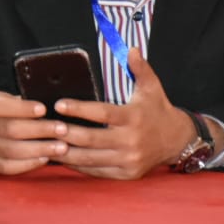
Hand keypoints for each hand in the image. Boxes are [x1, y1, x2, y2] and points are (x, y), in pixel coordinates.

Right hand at [0, 90, 68, 175]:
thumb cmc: (9, 115)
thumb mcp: (13, 102)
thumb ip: (27, 104)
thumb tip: (55, 106)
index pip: (2, 106)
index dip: (23, 108)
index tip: (44, 109)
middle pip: (10, 129)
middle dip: (40, 130)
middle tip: (63, 130)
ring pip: (11, 150)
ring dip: (39, 149)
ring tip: (61, 147)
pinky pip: (8, 166)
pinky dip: (29, 164)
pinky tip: (45, 159)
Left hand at [51, 48, 194, 179]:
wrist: (178, 141)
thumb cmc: (158, 110)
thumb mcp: (151, 87)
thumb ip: (140, 68)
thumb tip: (132, 50)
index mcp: (133, 117)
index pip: (102, 113)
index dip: (79, 109)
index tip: (59, 104)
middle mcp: (131, 141)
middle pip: (91, 139)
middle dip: (66, 133)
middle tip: (46, 126)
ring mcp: (129, 160)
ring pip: (91, 159)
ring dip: (67, 153)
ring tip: (47, 143)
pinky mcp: (127, 174)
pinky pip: (98, 172)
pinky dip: (79, 166)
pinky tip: (63, 158)